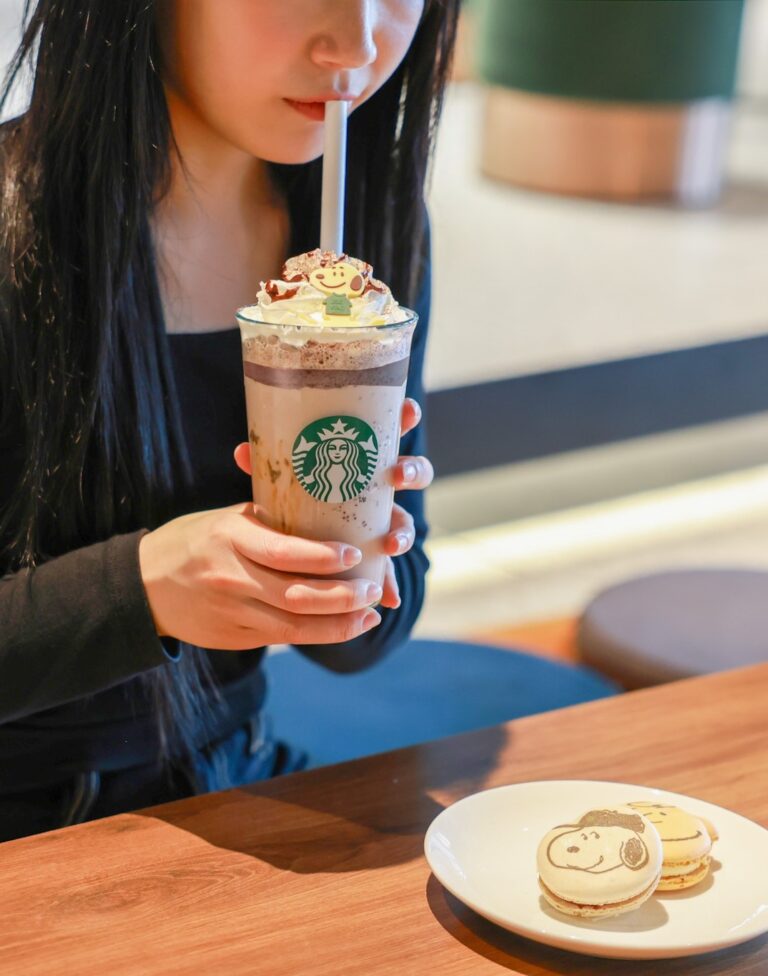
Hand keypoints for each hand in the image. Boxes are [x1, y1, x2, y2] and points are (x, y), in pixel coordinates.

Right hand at [138, 504, 382, 650]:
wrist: (142, 584)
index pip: (284, 553)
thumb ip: (270, 524)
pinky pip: (282, 638)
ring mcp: (231, 612)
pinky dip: (317, 633)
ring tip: (370, 614)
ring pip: (295, 627)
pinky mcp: (233, 637)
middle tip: (374, 589)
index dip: (325, 558)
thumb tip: (326, 519)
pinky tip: (343, 626)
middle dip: (344, 597)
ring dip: (340, 624)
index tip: (355, 554)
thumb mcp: (225, 520)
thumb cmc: (194, 541)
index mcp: (230, 538)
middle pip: (297, 596)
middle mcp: (230, 578)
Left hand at [232, 398, 433, 613]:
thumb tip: (242, 452)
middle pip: (414, 473)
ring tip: (392, 542)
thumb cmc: (298, 494)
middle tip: (396, 475)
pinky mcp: (376, 555)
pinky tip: (388, 597)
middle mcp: (383, 488)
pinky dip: (390, 584)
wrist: (298, 541)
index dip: (406, 418)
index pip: (392, 431)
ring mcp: (384, 521)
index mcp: (366, 458)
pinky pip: (390, 569)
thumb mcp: (286, 478)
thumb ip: (272, 466)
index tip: (408, 410)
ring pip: (406, 522)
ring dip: (404, 531)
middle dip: (412, 471)